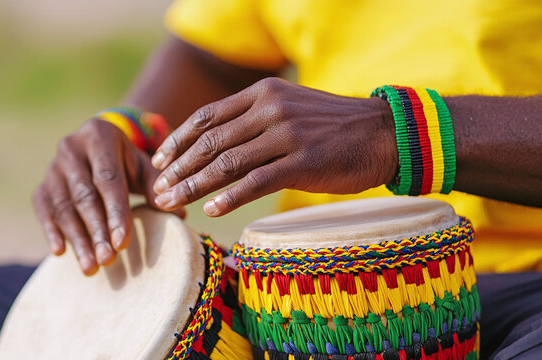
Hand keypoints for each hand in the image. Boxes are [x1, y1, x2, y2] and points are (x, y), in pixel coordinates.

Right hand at [33, 119, 183, 274]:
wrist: (95, 145)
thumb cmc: (125, 160)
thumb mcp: (143, 165)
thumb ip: (156, 185)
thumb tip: (179, 214)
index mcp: (99, 136)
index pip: (108, 180)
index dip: (116, 212)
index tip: (124, 242)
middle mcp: (71, 148)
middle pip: (84, 196)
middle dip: (97, 231)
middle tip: (108, 260)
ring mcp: (52, 167)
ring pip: (63, 207)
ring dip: (77, 239)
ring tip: (91, 267)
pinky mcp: (41, 185)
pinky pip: (43, 210)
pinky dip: (51, 231)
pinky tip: (60, 252)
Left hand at [150, 77, 396, 215]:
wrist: (383, 132)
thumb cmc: (331, 127)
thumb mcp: (289, 109)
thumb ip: (254, 120)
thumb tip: (216, 145)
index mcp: (262, 93)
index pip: (206, 117)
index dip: (177, 141)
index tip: (159, 162)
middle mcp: (269, 109)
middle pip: (209, 142)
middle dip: (178, 169)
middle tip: (157, 190)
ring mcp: (286, 134)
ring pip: (226, 164)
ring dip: (193, 186)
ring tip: (172, 203)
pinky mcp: (302, 161)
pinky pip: (256, 182)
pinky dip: (229, 197)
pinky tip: (211, 210)